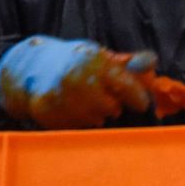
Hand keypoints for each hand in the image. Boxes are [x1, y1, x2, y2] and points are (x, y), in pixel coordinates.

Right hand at [0, 36, 156, 129]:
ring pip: (94, 120)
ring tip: (86, 102)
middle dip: (112, 105)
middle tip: (103, 97)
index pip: (125, 86)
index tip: (141, 104)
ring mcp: (57, 95)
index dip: (137, 98)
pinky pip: (76, 128)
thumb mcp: (105, 57)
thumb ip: (132, 63)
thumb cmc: (78, 62)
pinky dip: (78, 122)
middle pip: (111, 108)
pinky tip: (71, 109)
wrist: (32, 66)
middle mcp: (74, 77)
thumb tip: (152, 63)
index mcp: (93, 60)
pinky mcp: (45, 111)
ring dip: (96, 115)